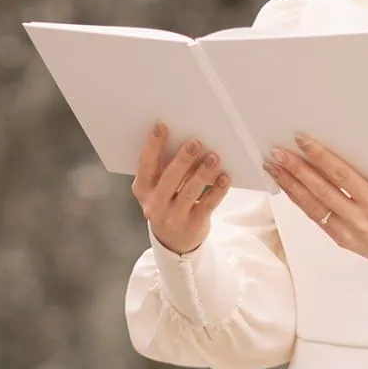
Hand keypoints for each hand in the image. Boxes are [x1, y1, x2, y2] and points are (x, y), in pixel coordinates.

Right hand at [131, 123, 230, 255]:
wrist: (174, 242)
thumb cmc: (167, 203)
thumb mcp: (157, 189)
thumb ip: (165, 168)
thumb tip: (187, 140)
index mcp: (142, 189)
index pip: (145, 164)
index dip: (153, 145)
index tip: (162, 126)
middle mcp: (154, 204)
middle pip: (169, 179)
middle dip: (183, 160)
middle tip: (196, 142)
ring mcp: (173, 217)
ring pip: (189, 192)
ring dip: (203, 173)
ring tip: (214, 157)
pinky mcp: (193, 225)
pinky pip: (207, 205)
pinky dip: (217, 190)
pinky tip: (225, 177)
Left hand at [265, 135, 367, 271]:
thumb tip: (339, 150)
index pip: (342, 175)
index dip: (320, 157)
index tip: (302, 140)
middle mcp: (359, 219)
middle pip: (320, 190)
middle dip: (296, 169)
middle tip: (277, 152)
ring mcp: (348, 232)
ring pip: (312, 206)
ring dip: (290, 185)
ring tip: (273, 167)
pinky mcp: (340, 240)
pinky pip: (316, 217)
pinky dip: (299, 200)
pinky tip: (287, 187)